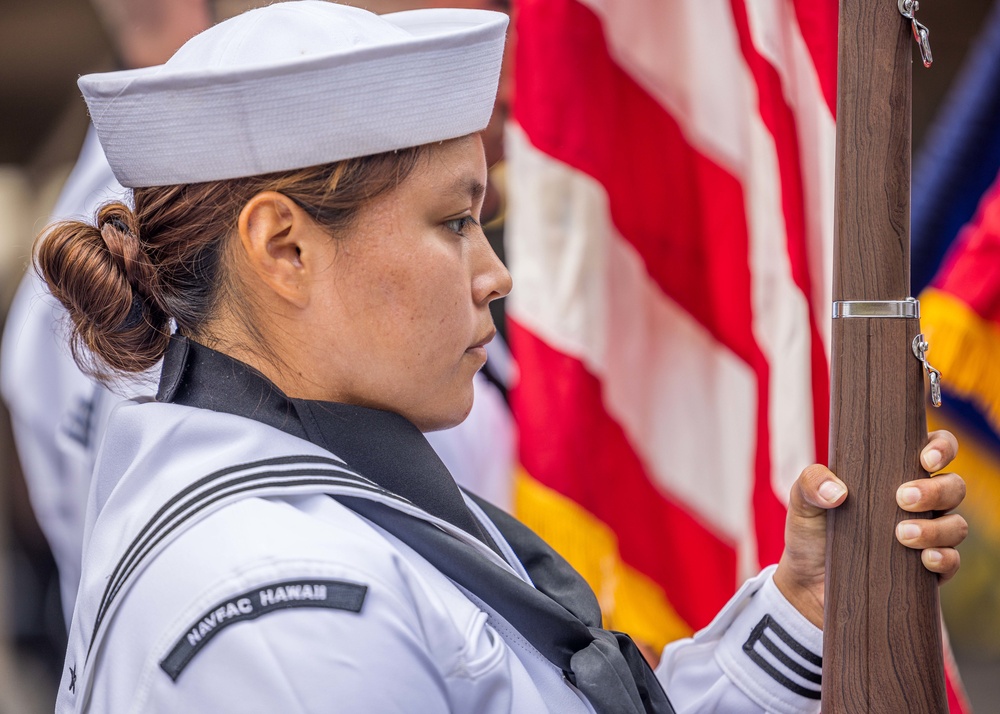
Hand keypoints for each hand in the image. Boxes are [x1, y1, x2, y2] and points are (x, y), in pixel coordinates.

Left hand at [773, 430, 966, 627]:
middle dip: (936, 490)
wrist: (807, 584)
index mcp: (893, 475)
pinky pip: (952, 561)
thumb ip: (811, 483)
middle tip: (903, 498)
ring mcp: (927, 536)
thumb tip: (837, 491)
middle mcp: (919, 503)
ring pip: (956, 524)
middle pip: (953, 486)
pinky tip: (925, 559)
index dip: (941, 447)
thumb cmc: (811, 532)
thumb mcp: (802, 502)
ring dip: (936, 528)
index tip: (925, 458)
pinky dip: (944, 558)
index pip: (935, 450)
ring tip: (901, 534)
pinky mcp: (927, 571)